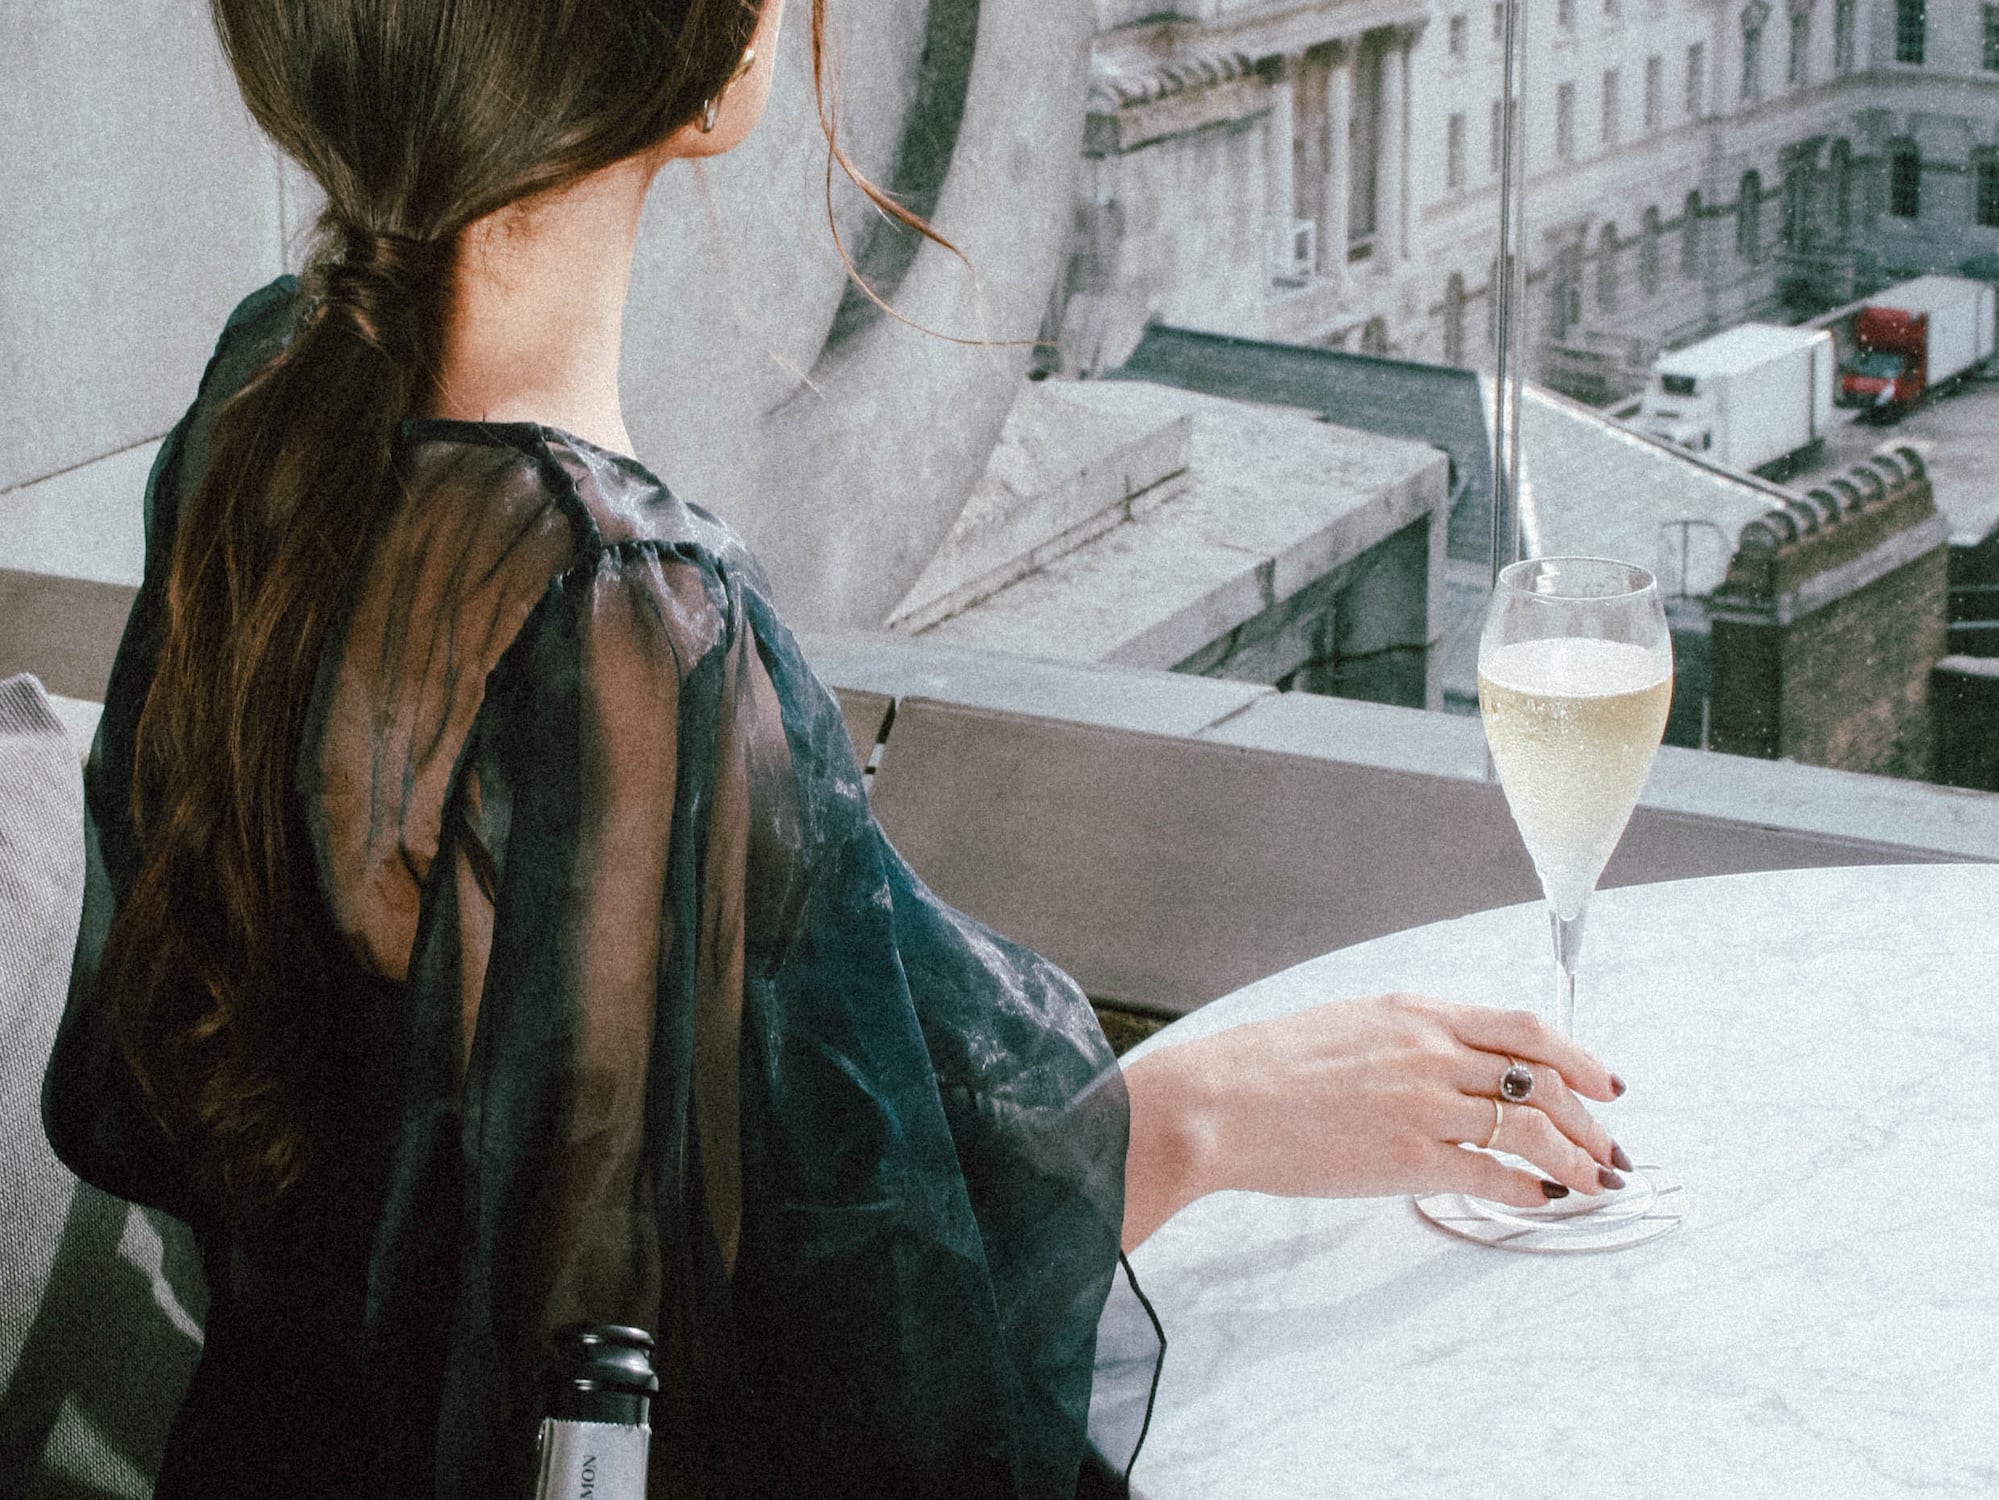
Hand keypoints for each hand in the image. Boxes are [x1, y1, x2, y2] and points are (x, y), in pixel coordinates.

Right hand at [1121, 993, 1626, 1249]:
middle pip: (1543, 1080)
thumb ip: (1406, 1038)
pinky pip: (1494, 1174)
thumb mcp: (1349, 1026)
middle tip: (1609, 1145)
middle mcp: (1432, 1052)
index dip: (1578, 1057)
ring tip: (1596, 1180)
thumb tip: (1453, 1063)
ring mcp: (1425, 1105)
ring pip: (1532, 1129)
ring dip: (1577, 1158)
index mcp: (1417, 1014)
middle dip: (1590, 1118)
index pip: (1525, 1030)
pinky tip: (1544, 1199)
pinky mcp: (1410, 1158)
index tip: (1604, 1082)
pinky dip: (1531, 1188)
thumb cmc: (1267, 1068)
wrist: (1219, 1103)